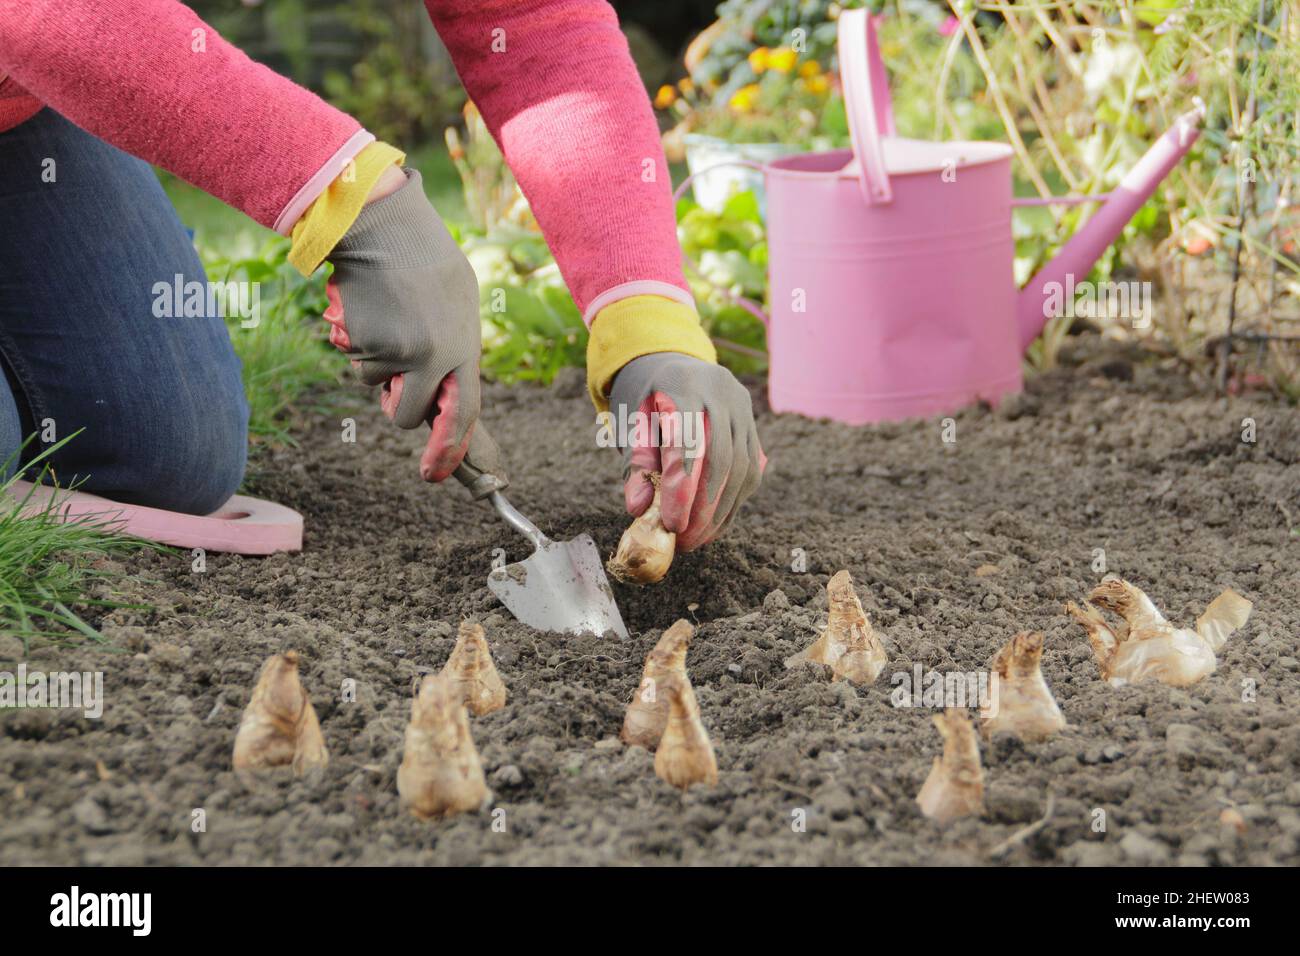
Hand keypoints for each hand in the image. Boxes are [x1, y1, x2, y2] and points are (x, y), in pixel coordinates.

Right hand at [323, 168, 481, 481]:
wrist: (384, 228)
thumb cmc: (423, 263)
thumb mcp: (457, 305)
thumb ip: (454, 350)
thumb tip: (445, 395)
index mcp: (464, 348)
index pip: (465, 413)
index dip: (450, 449)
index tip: (433, 476)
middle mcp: (437, 357)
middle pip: (408, 416)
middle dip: (394, 409)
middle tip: (390, 386)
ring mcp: (401, 353)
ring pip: (376, 387)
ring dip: (375, 366)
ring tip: (387, 319)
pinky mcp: (369, 345)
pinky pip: (359, 364)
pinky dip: (359, 346)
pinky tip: (370, 311)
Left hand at [608, 353, 764, 550]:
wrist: (671, 365)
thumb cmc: (644, 401)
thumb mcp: (630, 425)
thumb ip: (634, 465)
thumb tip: (638, 509)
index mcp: (682, 385)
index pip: (688, 443)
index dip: (681, 488)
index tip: (671, 525)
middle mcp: (720, 391)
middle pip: (721, 458)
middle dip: (704, 507)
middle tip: (685, 541)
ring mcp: (742, 406)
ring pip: (742, 467)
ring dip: (721, 511)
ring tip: (698, 539)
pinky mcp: (753, 424)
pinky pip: (751, 468)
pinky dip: (734, 501)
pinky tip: (714, 525)